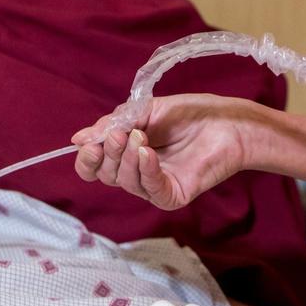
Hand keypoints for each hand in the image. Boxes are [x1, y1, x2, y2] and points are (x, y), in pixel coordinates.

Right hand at [71, 94, 261, 210]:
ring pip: (125, 181)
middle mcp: (137, 172)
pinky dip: (145, 170)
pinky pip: (150, 189)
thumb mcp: (145, 110)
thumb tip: (78, 138)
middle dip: (107, 153)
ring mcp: (154, 186)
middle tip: (119, 134)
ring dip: (127, 158)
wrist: (227, 121)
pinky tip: (148, 152)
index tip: (88, 142)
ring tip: (141, 136)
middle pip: (105, 175)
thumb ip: (114, 123)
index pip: (94, 166)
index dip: (87, 158)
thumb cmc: (190, 113)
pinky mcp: (172, 195)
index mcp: (127, 152)